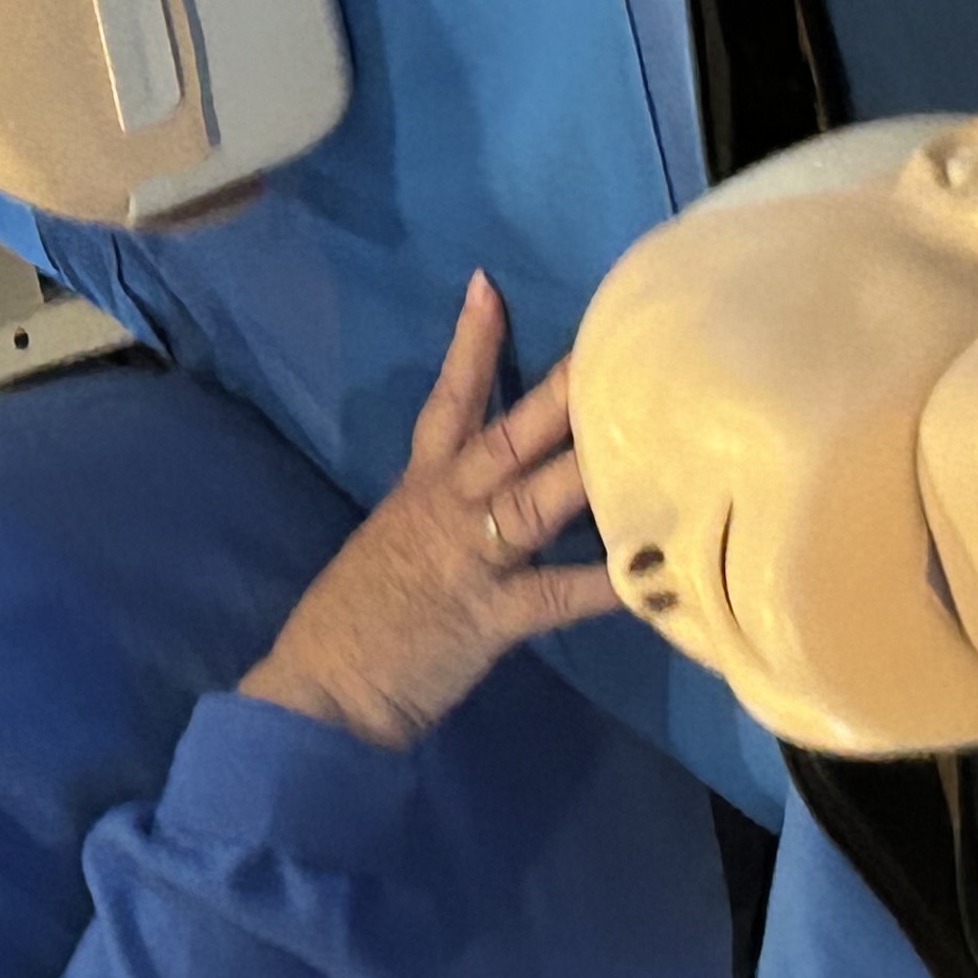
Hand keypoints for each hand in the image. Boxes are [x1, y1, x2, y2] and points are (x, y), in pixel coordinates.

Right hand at [238, 274, 619, 748]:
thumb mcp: (395, 550)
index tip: (489, 287)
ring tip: (647, 434)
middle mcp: (444, 511)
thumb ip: (447, 520)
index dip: (470, 346)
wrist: (324, 690)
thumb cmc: (357, 625)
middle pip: (506, 437)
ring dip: (590, 468)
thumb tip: (499, 498)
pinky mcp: (487, 617)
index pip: (447, 403)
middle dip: (557, 392)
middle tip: (607, 343)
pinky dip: (603, 585)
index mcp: (419, 492)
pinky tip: (652, 576)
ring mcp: (467, 561)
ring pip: (536, 500)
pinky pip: (555, 596)